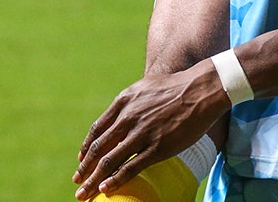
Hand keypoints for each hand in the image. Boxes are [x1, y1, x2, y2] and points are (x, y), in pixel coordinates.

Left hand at [73, 63, 227, 199]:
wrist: (200, 89)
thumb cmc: (177, 87)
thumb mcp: (146, 87)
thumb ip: (131, 101)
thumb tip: (123, 111)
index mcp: (124, 102)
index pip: (98, 129)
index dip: (87, 147)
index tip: (81, 160)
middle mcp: (128, 118)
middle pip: (99, 148)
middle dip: (85, 168)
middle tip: (77, 182)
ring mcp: (141, 134)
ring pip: (110, 161)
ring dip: (94, 179)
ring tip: (84, 193)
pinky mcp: (157, 148)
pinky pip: (130, 168)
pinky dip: (115, 180)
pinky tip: (105, 189)